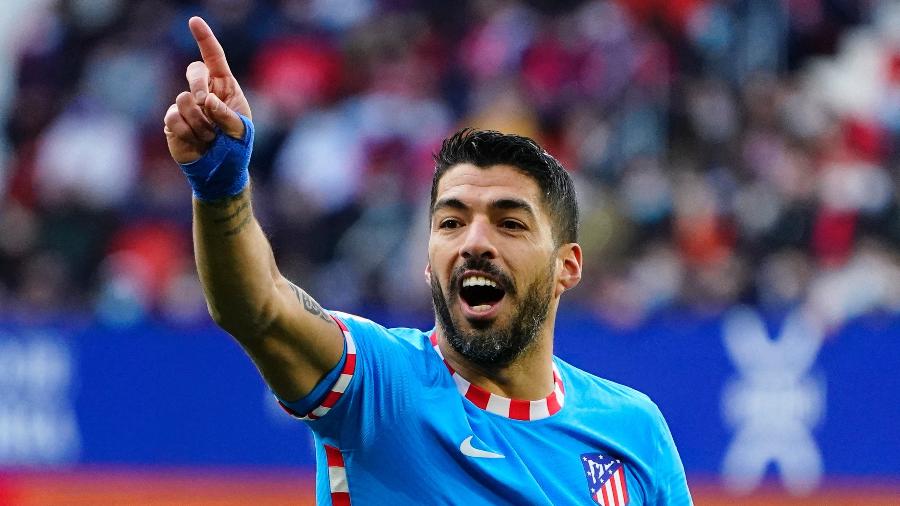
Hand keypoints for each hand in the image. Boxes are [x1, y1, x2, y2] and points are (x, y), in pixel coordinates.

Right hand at [164, 16, 252, 164]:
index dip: (205, 39)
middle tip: (205, 104)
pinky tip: (197, 142)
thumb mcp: (241, 131)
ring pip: (183, 99)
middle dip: (198, 85)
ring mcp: (186, 106)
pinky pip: (174, 117)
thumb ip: (227, 114)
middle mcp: (204, 92)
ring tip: (209, 137)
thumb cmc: (235, 149)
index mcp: (225, 88)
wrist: (220, 172)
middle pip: (194, 70)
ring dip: (200, 121)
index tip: (194, 21)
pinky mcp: (173, 121)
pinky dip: (188, 131)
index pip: (214, 58)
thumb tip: (205, 100)